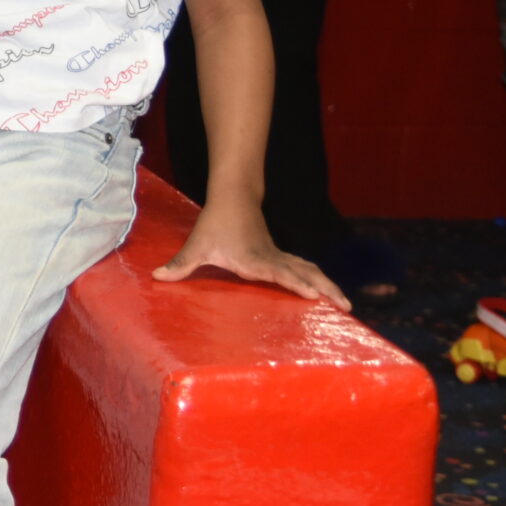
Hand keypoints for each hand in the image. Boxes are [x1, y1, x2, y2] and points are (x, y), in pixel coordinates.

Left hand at [155, 201, 348, 309]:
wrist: (233, 198)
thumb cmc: (215, 224)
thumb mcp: (196, 246)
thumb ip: (180, 265)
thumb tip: (157, 277)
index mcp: (255, 260)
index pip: (280, 273)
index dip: (297, 283)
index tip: (315, 294)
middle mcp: (272, 259)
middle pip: (305, 274)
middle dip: (326, 289)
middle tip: (347, 307)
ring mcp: (279, 257)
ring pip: (310, 271)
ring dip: (328, 285)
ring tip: (346, 304)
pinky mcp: (281, 256)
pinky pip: (305, 269)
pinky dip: (319, 279)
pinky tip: (329, 291)